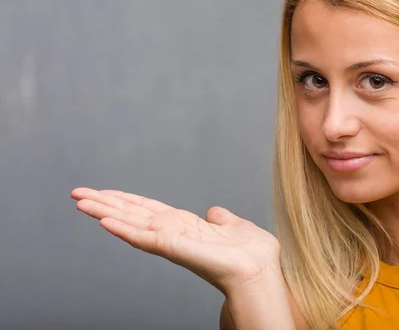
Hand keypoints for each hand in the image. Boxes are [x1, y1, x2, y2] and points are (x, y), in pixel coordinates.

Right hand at [70, 187, 282, 294]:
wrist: (258, 270)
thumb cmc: (252, 254)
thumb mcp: (235, 226)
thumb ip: (222, 218)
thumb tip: (214, 211)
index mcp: (186, 226)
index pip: (149, 210)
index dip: (126, 200)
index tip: (105, 193)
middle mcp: (172, 233)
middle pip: (132, 214)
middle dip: (105, 203)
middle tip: (77, 192)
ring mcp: (169, 241)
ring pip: (129, 222)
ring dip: (104, 211)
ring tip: (80, 200)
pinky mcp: (171, 247)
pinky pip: (141, 236)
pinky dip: (121, 228)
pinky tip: (102, 219)